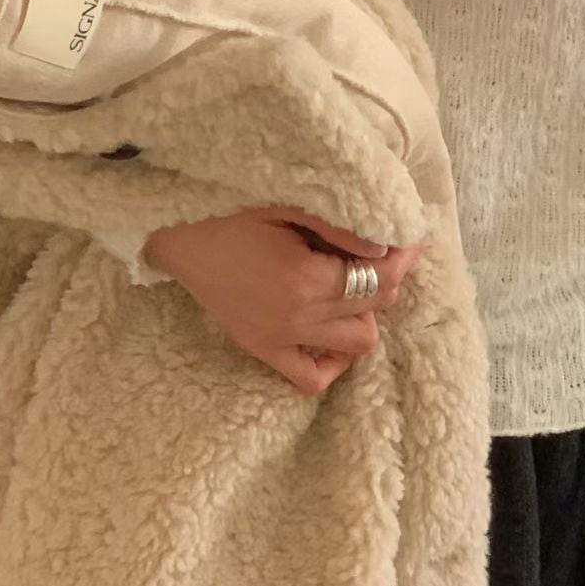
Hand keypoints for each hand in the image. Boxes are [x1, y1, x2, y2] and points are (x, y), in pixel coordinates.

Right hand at [145, 206, 423, 397]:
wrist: (177, 239)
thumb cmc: (229, 212)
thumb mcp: (288, 207)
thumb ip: (339, 228)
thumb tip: (386, 243)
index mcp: (306, 278)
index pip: (380, 277)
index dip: (402, 257)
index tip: (407, 238)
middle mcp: (299, 317)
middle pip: (374, 308)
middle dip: (387, 279)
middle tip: (378, 254)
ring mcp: (281, 340)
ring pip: (357, 343)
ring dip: (364, 314)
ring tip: (350, 286)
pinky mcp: (264, 351)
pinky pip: (312, 378)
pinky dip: (333, 361)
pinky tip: (332, 330)